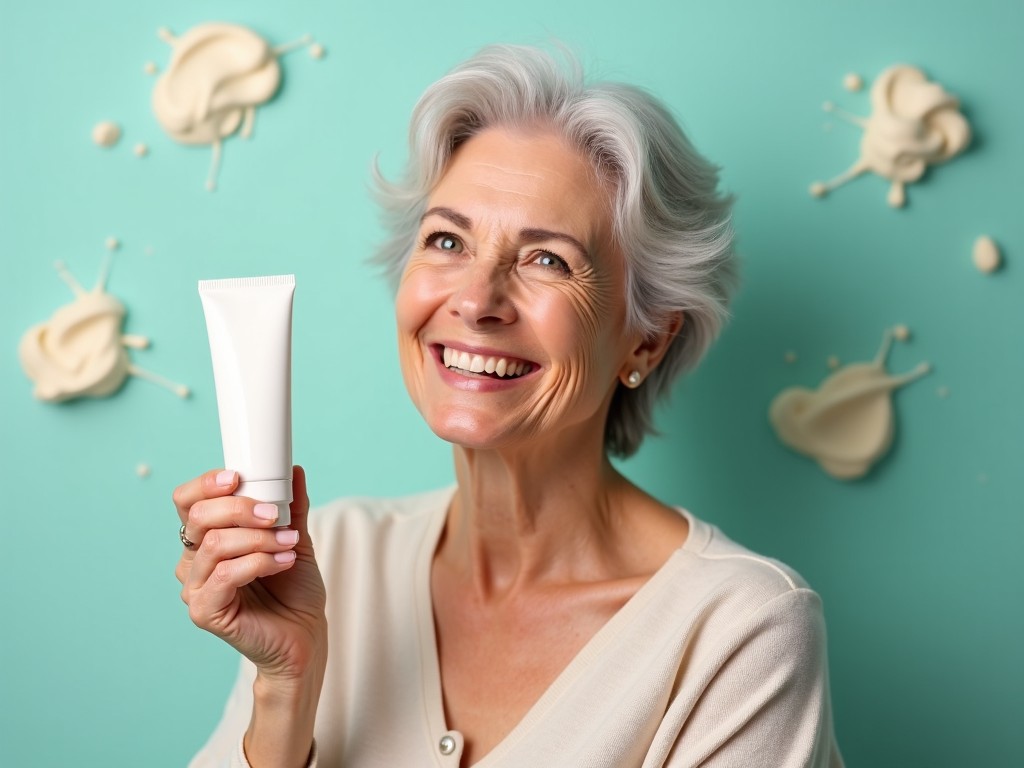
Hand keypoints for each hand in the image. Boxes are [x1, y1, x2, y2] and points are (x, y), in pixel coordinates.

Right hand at [173, 466, 327, 686]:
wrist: (305, 635)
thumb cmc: (294, 590)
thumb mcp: (294, 538)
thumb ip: (291, 506)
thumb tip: (294, 470)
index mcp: (207, 539)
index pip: (188, 502)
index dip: (206, 484)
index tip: (237, 477)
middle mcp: (194, 561)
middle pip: (199, 517)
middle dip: (240, 508)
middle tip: (275, 515)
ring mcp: (195, 588)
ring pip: (214, 544)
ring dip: (258, 538)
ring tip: (288, 543)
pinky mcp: (204, 611)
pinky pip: (224, 575)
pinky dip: (258, 562)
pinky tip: (282, 562)